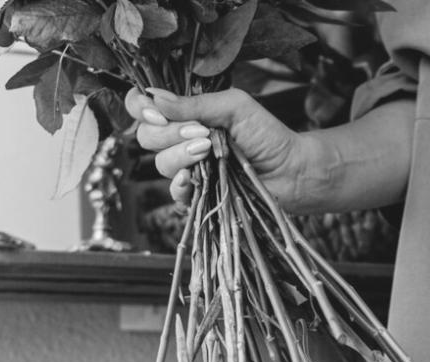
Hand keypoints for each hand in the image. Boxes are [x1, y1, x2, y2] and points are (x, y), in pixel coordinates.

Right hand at [125, 87, 307, 208]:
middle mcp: (180, 139)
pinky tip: (195, 178)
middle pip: (145, 136)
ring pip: (159, 164)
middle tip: (200, 133)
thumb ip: (195, 104)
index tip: (157, 112)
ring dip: (181, 156)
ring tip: (209, 151)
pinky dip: (181, 185)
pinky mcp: (196, 195)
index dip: (139, 107)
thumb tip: (155, 98)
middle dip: (168, 133)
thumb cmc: (267, 134)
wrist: (290, 170)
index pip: (143, 106)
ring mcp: (187, 168)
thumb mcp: (233, 107)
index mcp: (185, 114)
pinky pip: (174, 193)